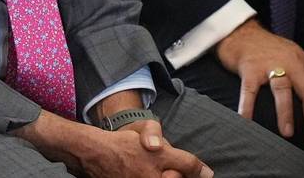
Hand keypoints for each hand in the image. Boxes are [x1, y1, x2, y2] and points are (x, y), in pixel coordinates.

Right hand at [12, 110, 211, 177]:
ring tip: (166, 173)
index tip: (208, 174)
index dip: (200, 170)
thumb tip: (158, 145)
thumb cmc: (121, 141)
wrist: (94, 155)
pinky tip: (153, 175)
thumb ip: (155, 134)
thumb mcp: (143, 131)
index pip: (187, 165)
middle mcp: (152, 174)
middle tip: (181, 173)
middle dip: (182, 176)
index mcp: (158, 156)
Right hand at [215, 19, 303, 146]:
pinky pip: (250, 91)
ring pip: (282, 89)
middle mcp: (292, 61)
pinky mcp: (250, 67)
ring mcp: (270, 63)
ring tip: (288, 133)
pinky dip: (248, 107)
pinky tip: (247, 121)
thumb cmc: (270, 51)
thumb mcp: (294, 58)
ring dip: (286, 113)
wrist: (242, 32)